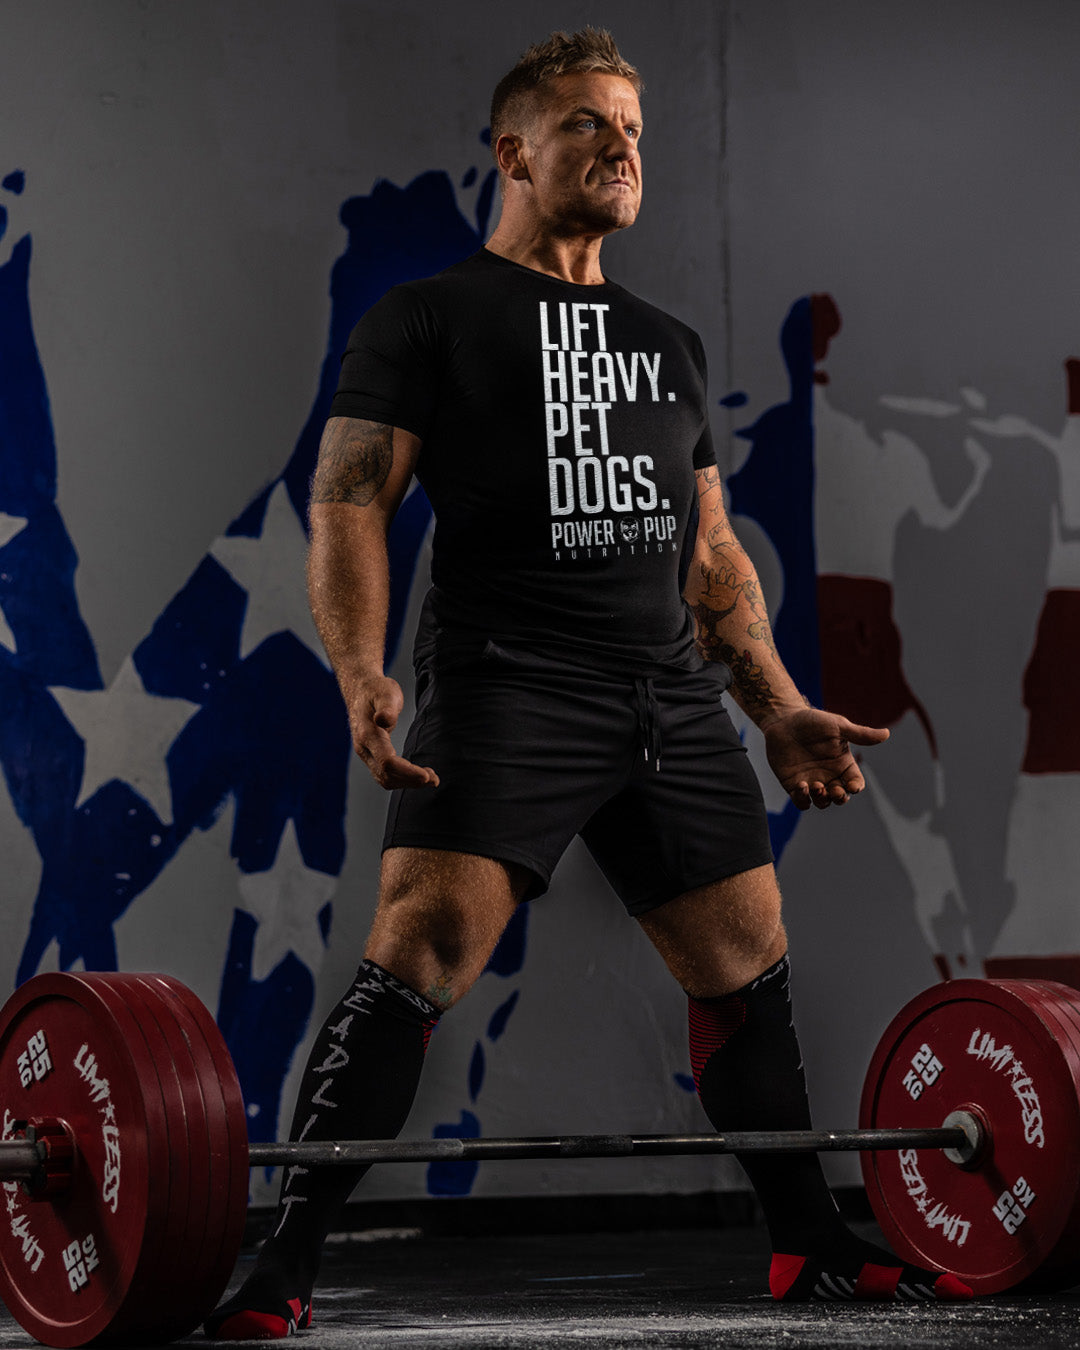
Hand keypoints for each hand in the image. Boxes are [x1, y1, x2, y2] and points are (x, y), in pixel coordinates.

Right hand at [346, 675, 439, 789]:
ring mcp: (366, 754)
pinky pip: (385, 775)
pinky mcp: (371, 755)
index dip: (407, 771)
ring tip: (431, 778)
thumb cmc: (376, 690)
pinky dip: (402, 779)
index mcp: (367, 734)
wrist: (360, 690)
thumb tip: (383, 719)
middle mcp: (364, 748)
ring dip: (408, 783)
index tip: (426, 775)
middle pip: (386, 775)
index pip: (387, 762)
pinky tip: (418, 775)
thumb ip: (387, 707)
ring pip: (385, 779)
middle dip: (411, 781)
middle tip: (435, 779)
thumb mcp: (385, 693)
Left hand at [761, 707, 888, 809]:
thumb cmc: (813, 721)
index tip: (851, 785)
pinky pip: (802, 801)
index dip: (856, 787)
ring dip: (822, 799)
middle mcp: (830, 776)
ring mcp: (812, 782)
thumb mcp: (838, 726)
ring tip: (816, 786)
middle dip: (840, 798)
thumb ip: (860, 734)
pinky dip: (803, 799)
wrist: (784, 721)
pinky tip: (801, 786)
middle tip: (834, 790)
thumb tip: (886, 734)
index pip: (856, 782)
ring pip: (823, 802)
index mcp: (843, 764)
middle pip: (841, 797)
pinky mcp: (794, 785)